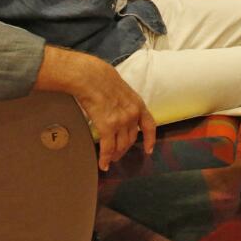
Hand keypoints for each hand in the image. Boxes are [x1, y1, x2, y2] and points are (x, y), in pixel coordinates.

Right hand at [36, 47, 155, 170]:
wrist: (90, 76)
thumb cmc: (101, 78)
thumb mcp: (121, 89)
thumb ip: (123, 102)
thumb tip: (117, 107)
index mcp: (137, 104)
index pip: (149, 125)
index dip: (150, 139)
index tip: (149, 149)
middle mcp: (132, 114)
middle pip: (131, 139)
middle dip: (124, 150)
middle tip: (118, 156)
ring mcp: (121, 121)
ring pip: (120, 146)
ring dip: (114, 155)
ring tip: (109, 160)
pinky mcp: (107, 127)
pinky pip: (108, 148)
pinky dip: (105, 159)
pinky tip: (102, 164)